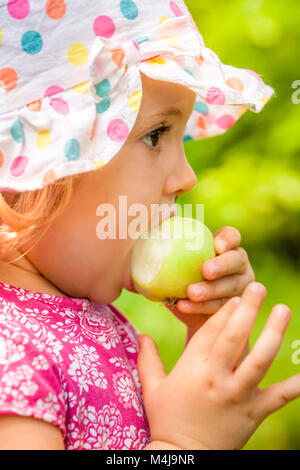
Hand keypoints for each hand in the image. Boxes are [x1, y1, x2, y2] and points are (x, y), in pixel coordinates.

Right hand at [138, 282, 298, 449]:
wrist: (183, 457)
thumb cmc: (166, 419)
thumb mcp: (152, 388)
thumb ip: (147, 359)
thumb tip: (142, 335)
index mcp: (192, 369)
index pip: (211, 331)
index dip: (224, 310)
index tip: (235, 295)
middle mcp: (217, 378)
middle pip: (235, 337)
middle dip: (248, 309)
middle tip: (258, 286)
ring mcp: (238, 395)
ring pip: (259, 359)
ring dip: (272, 333)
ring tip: (282, 309)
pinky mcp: (254, 412)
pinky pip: (279, 396)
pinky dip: (296, 383)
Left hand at [164, 226, 254, 333]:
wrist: (189, 311)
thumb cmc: (179, 277)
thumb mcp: (175, 262)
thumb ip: (170, 246)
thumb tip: (150, 228)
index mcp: (226, 248)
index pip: (233, 236)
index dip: (228, 239)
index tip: (216, 244)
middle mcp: (238, 265)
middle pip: (236, 261)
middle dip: (222, 265)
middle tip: (205, 271)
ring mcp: (241, 288)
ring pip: (229, 287)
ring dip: (210, 290)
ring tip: (191, 293)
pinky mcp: (236, 308)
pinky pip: (219, 307)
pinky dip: (201, 307)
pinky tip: (184, 306)